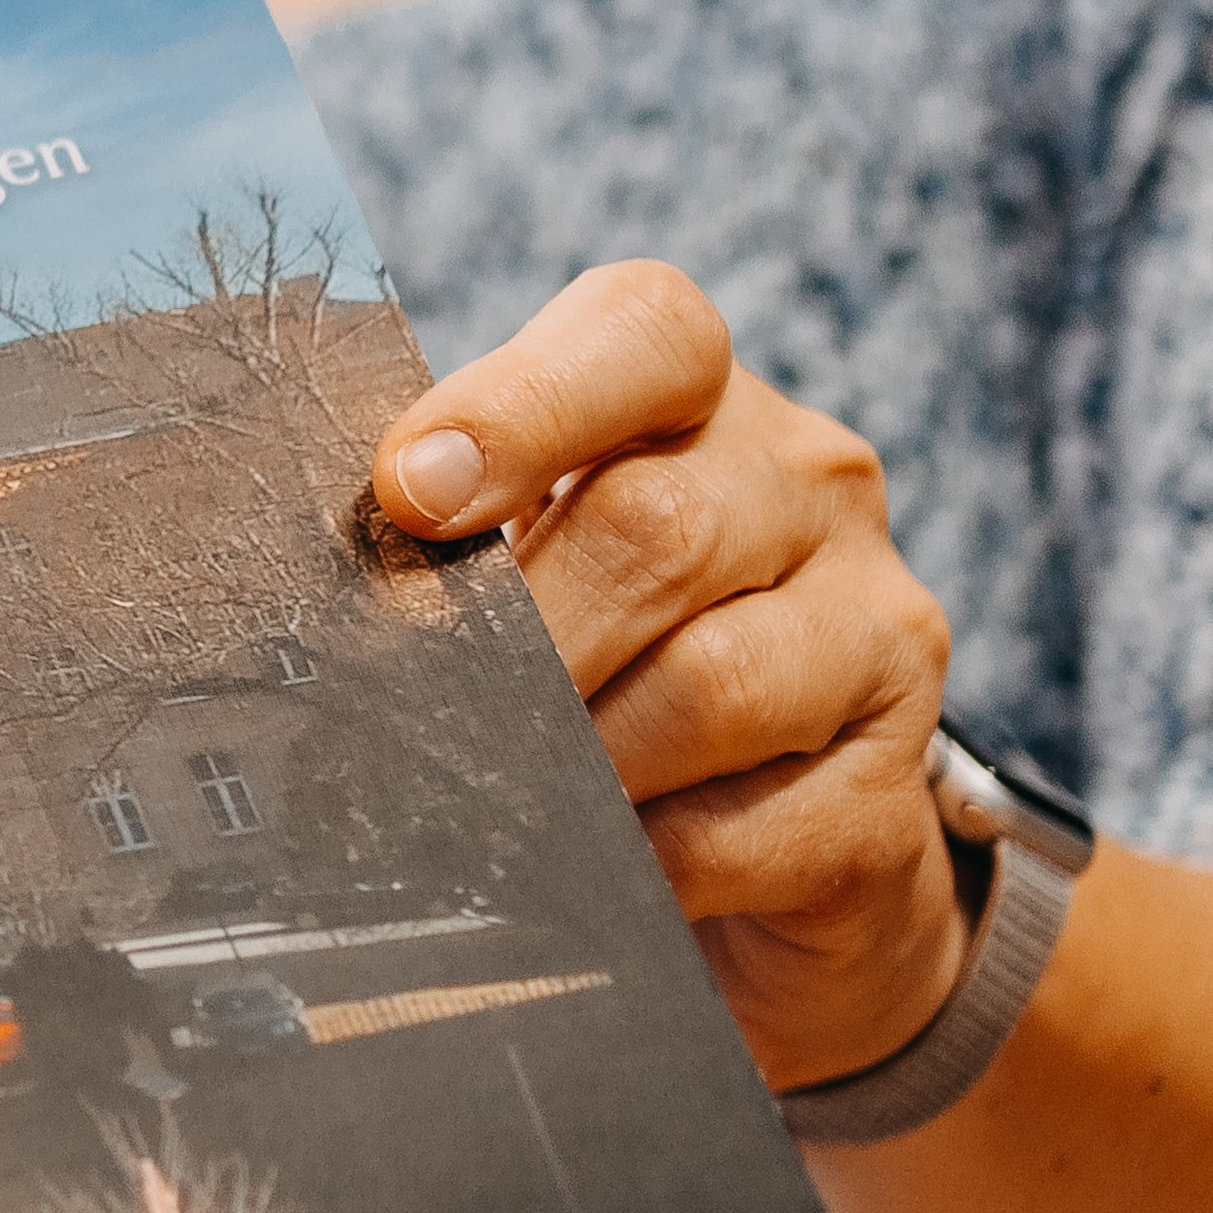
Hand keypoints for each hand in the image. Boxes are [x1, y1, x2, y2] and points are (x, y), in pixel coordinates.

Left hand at [367, 263, 964, 1091]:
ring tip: (488, 806)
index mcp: (703, 402)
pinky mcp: (890, 791)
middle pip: (655, 527)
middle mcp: (811, 486)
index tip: (408, 493)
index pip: (646, 335)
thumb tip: (322, 596)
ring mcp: (876, 630)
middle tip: (405, 715)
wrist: (780, 859)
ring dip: (571, 762)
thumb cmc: (609, 677)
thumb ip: (454, 551)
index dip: (518, 407)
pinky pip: (740, 830)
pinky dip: (634, 865)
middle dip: (511, 638)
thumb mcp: (535, 573)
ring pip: (708, 685)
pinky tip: (583, 877)